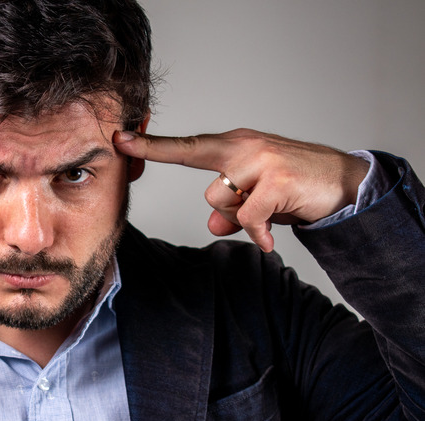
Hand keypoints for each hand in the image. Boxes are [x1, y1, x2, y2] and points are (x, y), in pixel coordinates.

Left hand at [113, 128, 369, 251]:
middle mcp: (244, 146)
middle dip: (208, 192)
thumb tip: (214, 227)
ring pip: (221, 202)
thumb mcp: (256, 200)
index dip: (152, 146)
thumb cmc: (295, 188)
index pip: (187, 146)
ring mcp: (261, 160)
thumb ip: (232, 211)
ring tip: (269, 213)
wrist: (346, 183)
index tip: (121, 140)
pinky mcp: (277, 179)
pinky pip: (248, 218)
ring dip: (243, 218)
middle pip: (201, 178)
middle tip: (207, 184)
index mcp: (234, 146)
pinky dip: (259, 232)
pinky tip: (272, 234)